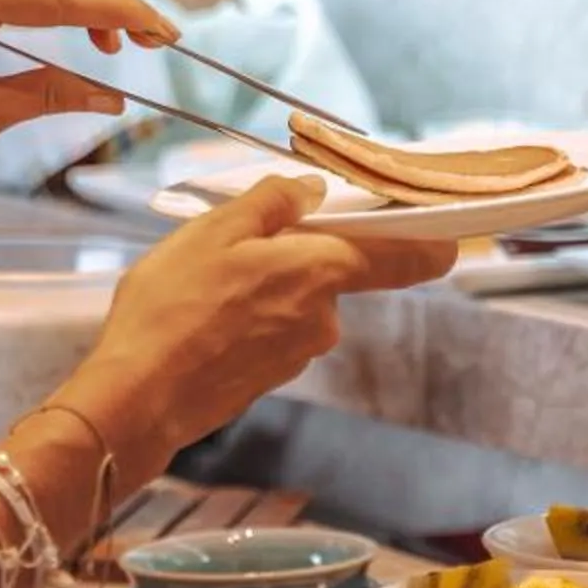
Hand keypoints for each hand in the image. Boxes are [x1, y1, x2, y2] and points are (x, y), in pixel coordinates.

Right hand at [51, 179, 456, 474]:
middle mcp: (323, 318)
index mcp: (321, 272)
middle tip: (239, 240)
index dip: (434, 241)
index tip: (450, 228)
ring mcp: (297, 353)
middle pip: (335, 271)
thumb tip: (312, 190)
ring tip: (203, 283)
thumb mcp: (215, 229)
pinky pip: (272, 331)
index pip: (407, 257)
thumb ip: (272, 203)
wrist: (137, 397)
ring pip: (297, 300)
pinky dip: (247, 318)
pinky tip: (202, 316)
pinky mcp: (270, 377)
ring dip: (265, 285)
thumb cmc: (172, 308)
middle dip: (297, 251)